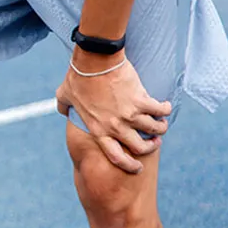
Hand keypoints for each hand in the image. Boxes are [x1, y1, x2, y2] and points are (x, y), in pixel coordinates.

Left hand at [55, 51, 172, 173]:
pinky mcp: (141, 100)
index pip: (116, 157)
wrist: (94, 60)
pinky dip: (165, 109)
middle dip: (151, 146)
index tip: (137, 167)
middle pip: (140, 147)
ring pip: (155, 129)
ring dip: (161, 127)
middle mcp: (116, 127)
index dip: (129, 165)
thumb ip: (63, 107)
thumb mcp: (64, 95)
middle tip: (154, 141)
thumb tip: (62, 110)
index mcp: (98, 129)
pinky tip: (165, 106)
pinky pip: (160, 110)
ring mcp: (130, 115)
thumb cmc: (78, 76)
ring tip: (162, 123)